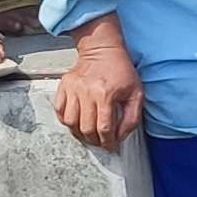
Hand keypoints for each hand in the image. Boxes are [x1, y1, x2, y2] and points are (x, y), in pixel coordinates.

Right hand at [53, 20, 142, 146]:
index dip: (108, 142)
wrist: (102, 49)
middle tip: (100, 142)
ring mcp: (73, 89)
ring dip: (80, 133)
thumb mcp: (136, 93)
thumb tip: (120, 136)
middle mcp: (86, 91)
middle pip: (86, 128)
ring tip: (88, 134)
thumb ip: (131, 118)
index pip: (104, 128)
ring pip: (71, 122)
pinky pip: (60, 111)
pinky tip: (77, 122)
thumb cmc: (121, 70)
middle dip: (95, 141)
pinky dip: (66, 121)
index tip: (111, 146)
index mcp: (105, 93)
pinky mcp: (64, 86)